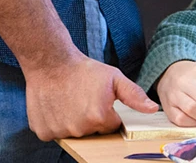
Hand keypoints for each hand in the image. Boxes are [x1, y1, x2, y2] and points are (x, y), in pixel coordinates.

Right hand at [24, 51, 158, 139]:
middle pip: (92, 131)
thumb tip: (152, 109)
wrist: (50, 61)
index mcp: (99, 117)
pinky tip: (57, 107)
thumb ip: (134, 95)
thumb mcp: (113, 77)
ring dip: (73, 121)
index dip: (106, 112)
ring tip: (69, 100)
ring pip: (74, 133)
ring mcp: (60, 132)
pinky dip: (55, 124)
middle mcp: (80, 128)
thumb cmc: (82, 69)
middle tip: (83, 98)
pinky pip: (54, 134)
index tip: (98, 99)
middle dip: (91, 118)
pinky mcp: (44, 131)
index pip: (111, 126)